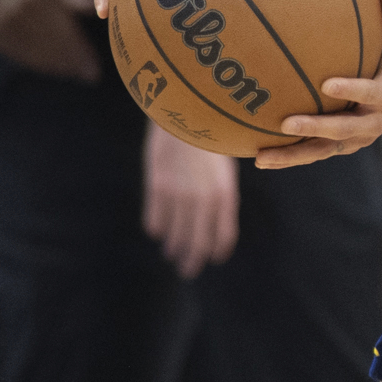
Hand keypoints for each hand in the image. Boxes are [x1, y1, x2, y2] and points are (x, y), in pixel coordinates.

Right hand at [0, 0, 100, 81]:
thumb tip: (106, 9)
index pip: (64, 31)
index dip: (81, 51)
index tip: (96, 66)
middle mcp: (17, 12)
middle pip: (52, 45)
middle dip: (74, 62)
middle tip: (92, 74)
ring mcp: (2, 26)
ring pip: (37, 53)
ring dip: (59, 66)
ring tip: (78, 73)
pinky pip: (21, 55)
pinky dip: (40, 64)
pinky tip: (57, 68)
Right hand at [143, 123, 239, 277]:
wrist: (188, 111)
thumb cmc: (211, 138)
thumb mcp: (225, 167)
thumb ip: (220, 193)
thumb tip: (215, 217)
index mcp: (226, 194)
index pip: (223, 235)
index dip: (217, 251)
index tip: (212, 259)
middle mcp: (203, 199)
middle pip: (197, 242)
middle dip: (192, 260)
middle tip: (187, 270)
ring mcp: (179, 194)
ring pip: (174, 234)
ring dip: (172, 247)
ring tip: (171, 253)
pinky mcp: (157, 186)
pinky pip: (155, 218)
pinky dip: (156, 228)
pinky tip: (156, 232)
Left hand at [258, 0, 381, 168]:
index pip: (369, 93)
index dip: (351, 89)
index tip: (326, 84)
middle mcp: (372, 123)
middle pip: (343, 130)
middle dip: (315, 129)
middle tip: (287, 124)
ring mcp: (356, 138)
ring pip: (323, 151)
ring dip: (293, 156)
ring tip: (262, 157)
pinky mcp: (342, 145)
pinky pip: (315, 154)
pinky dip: (290, 157)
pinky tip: (261, 157)